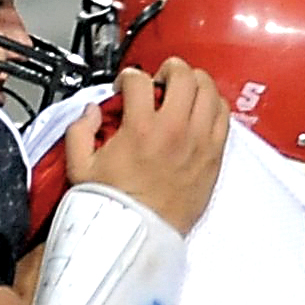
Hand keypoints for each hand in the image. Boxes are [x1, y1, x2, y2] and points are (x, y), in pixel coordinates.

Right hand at [65, 61, 227, 232]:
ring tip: (184, 88)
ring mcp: (199, 142)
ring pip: (209, 90)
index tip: (125, 86)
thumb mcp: (80, 168)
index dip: (128, 77)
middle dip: (169, 69)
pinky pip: (224, 116)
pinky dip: (214, 104)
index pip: (140, 80)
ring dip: (195, 82)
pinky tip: (202, 108)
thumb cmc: (113, 207)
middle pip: (183, 76)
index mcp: (140, 129)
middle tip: (161, 77)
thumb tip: (90, 112)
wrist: (138, 236)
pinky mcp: (214, 156)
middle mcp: (175, 130)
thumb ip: (79, 132)